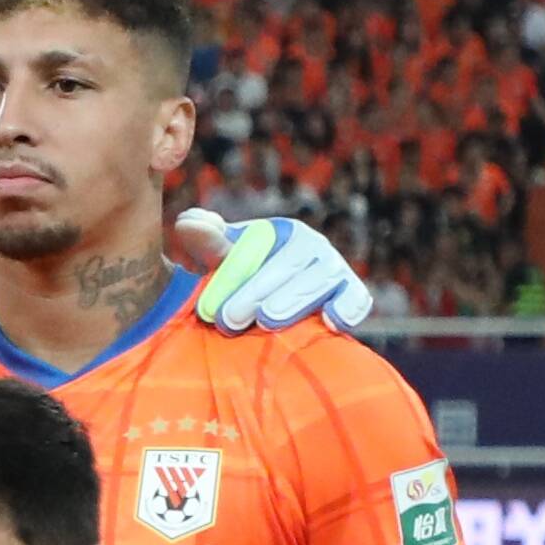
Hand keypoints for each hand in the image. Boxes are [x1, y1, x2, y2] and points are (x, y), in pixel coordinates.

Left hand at [175, 204, 374, 333]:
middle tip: (229, 321)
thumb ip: (208, 242)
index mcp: (285, 233)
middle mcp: (315, 249)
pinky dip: (348, 308)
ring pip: (320, 282)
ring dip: (293, 300)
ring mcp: (337, 272)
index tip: (209, 309)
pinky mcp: (354, 296)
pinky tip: (330, 322)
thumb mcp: (224, 261)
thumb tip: (187, 222)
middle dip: (257, 292)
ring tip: (267, 320)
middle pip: (290, 265)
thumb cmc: (246, 282)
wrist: (275, 310)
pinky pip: (357, 299)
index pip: (258, 249)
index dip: (232, 276)